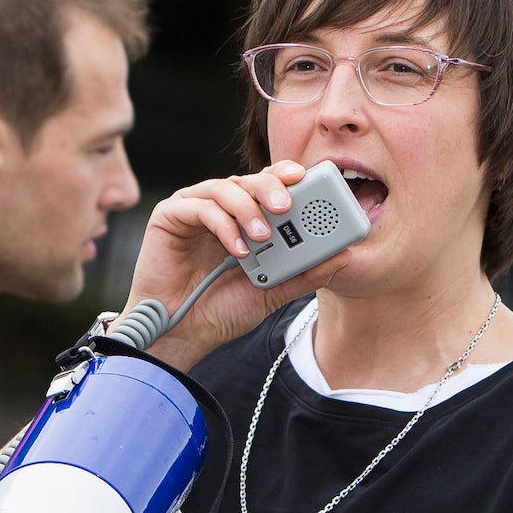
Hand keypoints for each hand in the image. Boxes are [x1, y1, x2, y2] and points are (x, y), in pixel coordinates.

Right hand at [124, 160, 351, 369]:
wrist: (181, 335)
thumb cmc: (220, 311)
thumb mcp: (272, 292)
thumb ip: (304, 274)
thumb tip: (344, 256)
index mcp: (244, 219)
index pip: (269, 186)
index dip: (288, 178)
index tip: (310, 180)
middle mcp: (219, 208)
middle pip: (249, 179)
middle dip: (271, 187)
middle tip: (287, 206)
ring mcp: (193, 210)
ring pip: (224, 187)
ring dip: (248, 208)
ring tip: (262, 237)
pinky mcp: (168, 217)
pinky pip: (199, 207)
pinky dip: (222, 225)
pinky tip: (237, 250)